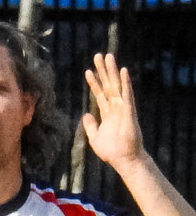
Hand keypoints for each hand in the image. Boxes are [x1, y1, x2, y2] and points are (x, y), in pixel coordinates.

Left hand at [81, 53, 146, 172]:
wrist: (123, 159)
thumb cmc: (112, 150)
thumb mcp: (95, 137)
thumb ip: (90, 125)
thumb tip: (85, 115)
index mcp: (108, 113)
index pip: (100, 93)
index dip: (94, 82)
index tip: (88, 71)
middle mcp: (116, 107)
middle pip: (108, 84)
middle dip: (103, 70)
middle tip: (99, 55)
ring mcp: (123, 108)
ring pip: (117, 85)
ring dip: (112, 71)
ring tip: (108, 56)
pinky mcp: (129, 111)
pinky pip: (127, 94)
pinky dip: (125, 83)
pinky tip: (123, 71)